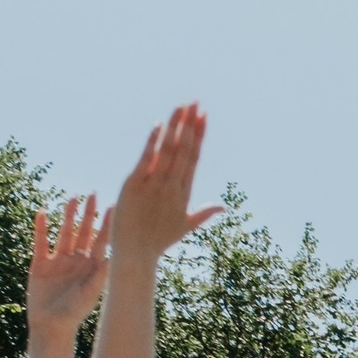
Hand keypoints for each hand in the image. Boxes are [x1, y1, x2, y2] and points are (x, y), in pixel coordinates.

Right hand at [27, 193, 109, 340]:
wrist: (51, 326)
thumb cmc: (74, 314)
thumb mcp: (89, 293)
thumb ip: (100, 276)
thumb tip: (113, 257)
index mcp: (91, 267)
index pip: (101, 241)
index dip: (106, 224)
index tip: (113, 206)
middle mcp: (76, 260)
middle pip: (83, 232)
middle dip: (88, 214)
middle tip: (93, 194)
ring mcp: (58, 260)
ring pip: (64, 233)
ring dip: (68, 216)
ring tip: (72, 198)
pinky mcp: (40, 264)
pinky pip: (41, 242)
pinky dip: (41, 228)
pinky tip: (43, 212)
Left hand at [108, 102, 220, 266]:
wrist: (136, 254)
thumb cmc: (158, 242)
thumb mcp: (184, 226)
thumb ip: (203, 212)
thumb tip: (223, 206)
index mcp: (183, 193)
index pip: (193, 158)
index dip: (198, 136)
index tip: (203, 117)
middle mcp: (171, 187)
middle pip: (183, 150)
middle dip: (189, 125)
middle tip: (194, 102)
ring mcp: (153, 185)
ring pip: (167, 151)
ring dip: (175, 127)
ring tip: (180, 107)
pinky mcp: (134, 185)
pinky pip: (146, 159)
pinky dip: (152, 142)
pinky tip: (159, 124)